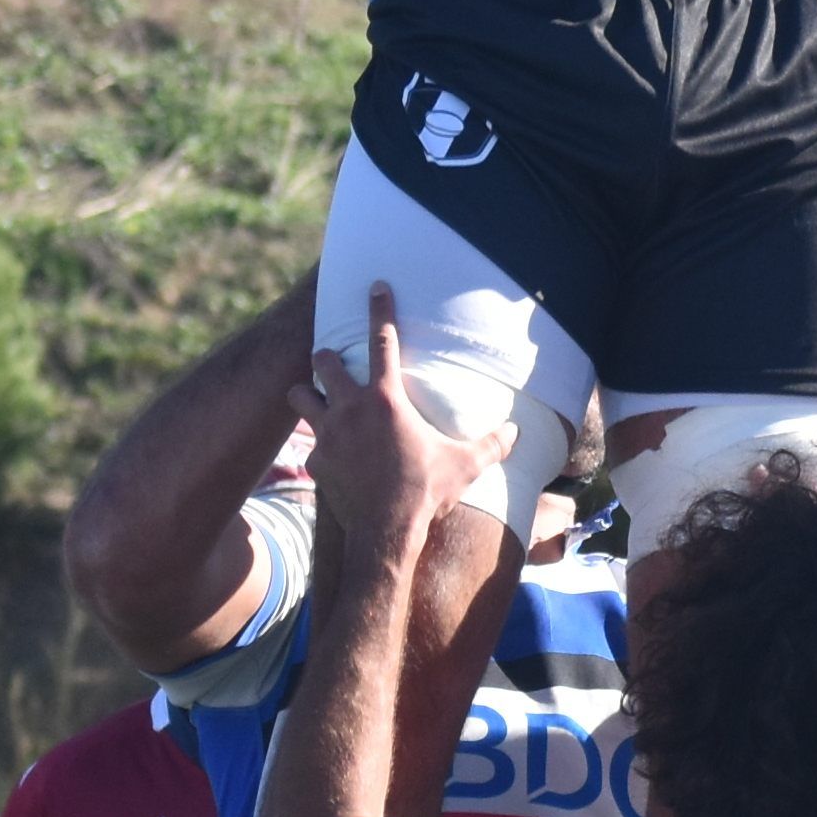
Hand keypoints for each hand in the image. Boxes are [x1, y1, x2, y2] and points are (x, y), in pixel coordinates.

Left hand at [307, 289, 493, 564]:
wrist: (385, 531)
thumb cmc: (426, 492)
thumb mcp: (464, 465)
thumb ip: (491, 445)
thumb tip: (517, 433)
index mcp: (386, 399)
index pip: (382, 340)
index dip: (379, 309)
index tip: (375, 286)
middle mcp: (350, 408)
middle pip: (324, 361)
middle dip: (326, 355)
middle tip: (334, 359)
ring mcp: (327, 434)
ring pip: (299, 395)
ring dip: (306, 392)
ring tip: (314, 398)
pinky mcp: (315, 461)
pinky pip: (310, 445)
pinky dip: (319, 446)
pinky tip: (332, 458)